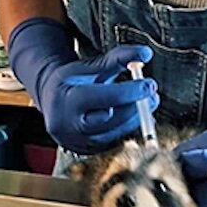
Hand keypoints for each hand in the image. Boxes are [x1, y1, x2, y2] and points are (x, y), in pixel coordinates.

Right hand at [8, 17, 157, 152]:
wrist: (52, 101)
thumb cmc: (73, 80)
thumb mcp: (91, 65)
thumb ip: (119, 57)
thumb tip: (146, 53)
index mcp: (66, 100)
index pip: (101, 98)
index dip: (128, 92)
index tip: (149, 84)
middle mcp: (69, 126)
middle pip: (110, 120)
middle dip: (136, 107)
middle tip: (153, 94)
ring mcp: (78, 142)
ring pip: (115, 134)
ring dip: (136, 119)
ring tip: (148, 103)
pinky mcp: (88, 152)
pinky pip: (114, 144)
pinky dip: (128, 130)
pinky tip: (136, 117)